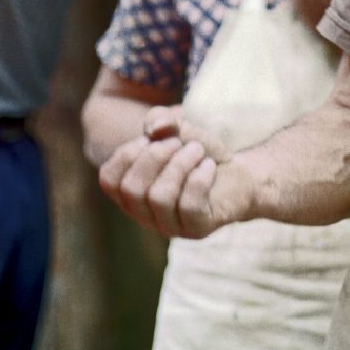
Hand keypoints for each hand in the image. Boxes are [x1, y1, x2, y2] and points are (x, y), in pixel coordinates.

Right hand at [98, 123, 254, 238]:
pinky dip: (200, 178)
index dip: (128, 152)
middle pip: (132, 189)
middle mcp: (145, 215)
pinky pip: (190, 206)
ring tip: (197, 150)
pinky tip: (209, 167)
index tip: (154, 138)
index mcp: (131, 194)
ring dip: (181, 163)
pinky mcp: (197, 228)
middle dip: (156, 156)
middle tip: (179, 143)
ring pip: (160, 197)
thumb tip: (156, 128)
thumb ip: (162, 120)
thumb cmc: (199, 153)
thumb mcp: (178, 129)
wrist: (239, 173)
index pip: (109, 179)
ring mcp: (170, 225)